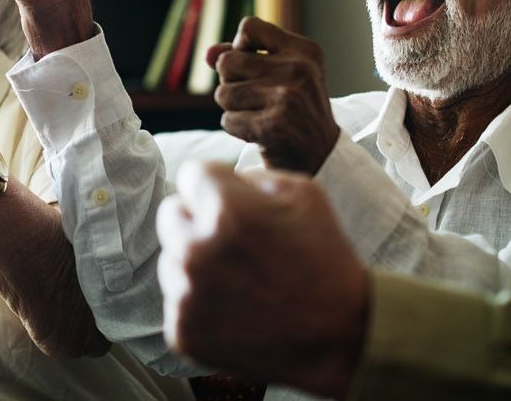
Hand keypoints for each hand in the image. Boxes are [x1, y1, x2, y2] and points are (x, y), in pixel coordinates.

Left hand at [157, 162, 366, 397]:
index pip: (190, 175)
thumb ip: (251, 176)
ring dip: (195, 263)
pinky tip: (235, 309)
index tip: (230, 201)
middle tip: (232, 240)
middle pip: (170, 214)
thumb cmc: (325, 259)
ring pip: (171, 259)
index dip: (214, 185)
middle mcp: (196, 251)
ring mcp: (186, 295)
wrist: (341, 335)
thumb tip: (218, 180)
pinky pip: (177, 301)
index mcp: (226, 211)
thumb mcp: (305, 194)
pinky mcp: (182, 331)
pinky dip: (199, 303)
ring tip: (240, 280)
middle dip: (197, 219)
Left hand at [207, 17, 338, 173]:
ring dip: (233, 109)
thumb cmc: (293, 109)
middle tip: (255, 98)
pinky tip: (259, 133)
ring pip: (223, 93)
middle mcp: (298, 69)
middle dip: (231, 83)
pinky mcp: (273, 125)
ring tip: (258, 115)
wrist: (321, 154)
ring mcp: (287, 97)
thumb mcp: (279, 75)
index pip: (249, 27)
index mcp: (303, 50)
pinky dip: (236, 129)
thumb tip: (207, 54)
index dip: (238, 47)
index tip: (250, 65)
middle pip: (227, 62)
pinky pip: (227, 120)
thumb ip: (241, 58)